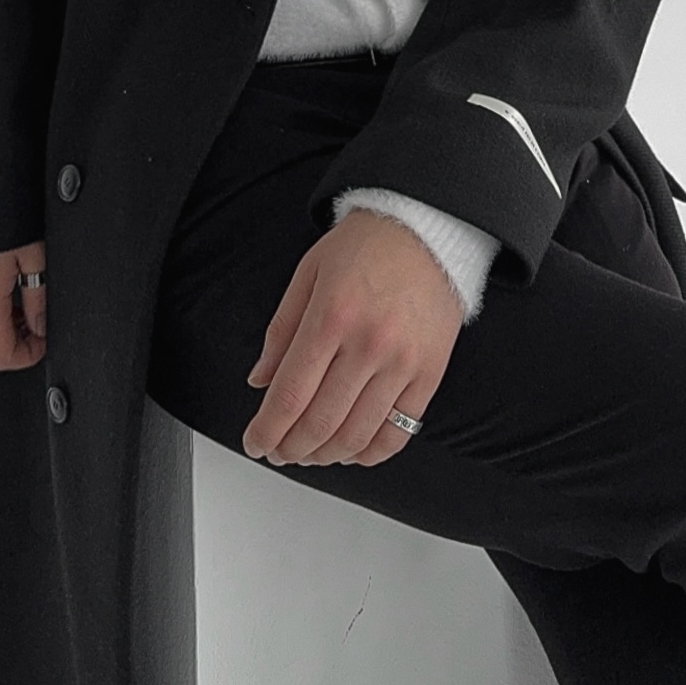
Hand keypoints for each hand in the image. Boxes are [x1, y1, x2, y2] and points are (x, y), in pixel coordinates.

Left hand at [241, 209, 463, 467]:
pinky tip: (350, 451)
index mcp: (331, 316)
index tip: (255, 443)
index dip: (267, 430)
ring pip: (357, 434)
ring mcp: (403, 363)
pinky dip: (370, 452)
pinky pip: (399, 431)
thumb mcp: (308, 274)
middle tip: (277, 451)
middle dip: (290, 448)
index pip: (289, 394)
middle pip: (320, 422)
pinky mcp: (430, 373)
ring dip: (325, 455)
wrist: (428, 229)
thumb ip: (281, 331)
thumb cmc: (366, 246)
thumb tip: (259, 381)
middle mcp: (369, 344)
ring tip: (309, 453)